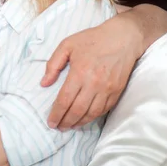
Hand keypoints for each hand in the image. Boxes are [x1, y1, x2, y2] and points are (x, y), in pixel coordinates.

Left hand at [41, 14, 141, 129]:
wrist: (123, 38)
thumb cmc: (92, 39)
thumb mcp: (67, 45)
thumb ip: (53, 64)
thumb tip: (44, 83)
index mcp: (79, 72)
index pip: (65, 99)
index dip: (57, 113)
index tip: (50, 122)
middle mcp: (94, 84)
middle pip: (77, 110)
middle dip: (66, 122)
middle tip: (58, 127)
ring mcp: (107, 89)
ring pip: (91, 113)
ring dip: (79, 123)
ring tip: (70, 126)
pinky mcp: (117, 91)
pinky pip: (104, 110)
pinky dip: (93, 117)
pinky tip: (85, 118)